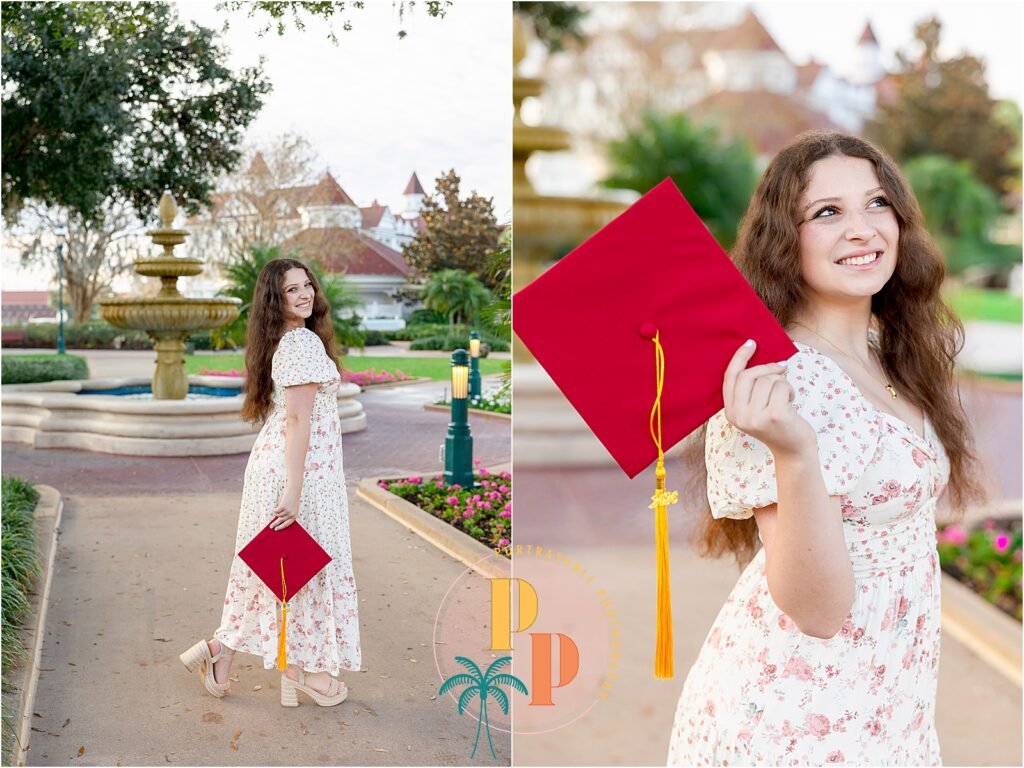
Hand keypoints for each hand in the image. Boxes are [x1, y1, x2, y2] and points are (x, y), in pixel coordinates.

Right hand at [270, 486, 300, 530]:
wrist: (294, 492)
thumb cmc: (292, 501)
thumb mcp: (292, 509)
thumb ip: (288, 515)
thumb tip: (279, 522)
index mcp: (294, 516)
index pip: (287, 524)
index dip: (281, 527)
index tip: (276, 529)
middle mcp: (291, 514)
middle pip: (281, 521)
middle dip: (275, 524)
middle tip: (271, 526)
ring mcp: (287, 511)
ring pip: (278, 515)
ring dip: (277, 512)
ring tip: (278, 508)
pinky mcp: (283, 507)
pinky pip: (276, 511)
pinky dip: (274, 509)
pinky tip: (275, 507)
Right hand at [722, 340, 815, 456]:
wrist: (793, 451)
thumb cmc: (778, 424)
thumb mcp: (756, 408)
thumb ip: (751, 389)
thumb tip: (759, 358)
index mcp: (731, 412)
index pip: (731, 378)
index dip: (740, 358)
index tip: (751, 343)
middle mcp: (739, 416)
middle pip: (748, 376)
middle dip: (767, 367)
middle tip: (781, 367)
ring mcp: (755, 417)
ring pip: (767, 380)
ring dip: (781, 382)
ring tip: (785, 396)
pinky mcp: (774, 415)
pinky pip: (780, 386)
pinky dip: (789, 389)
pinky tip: (791, 401)